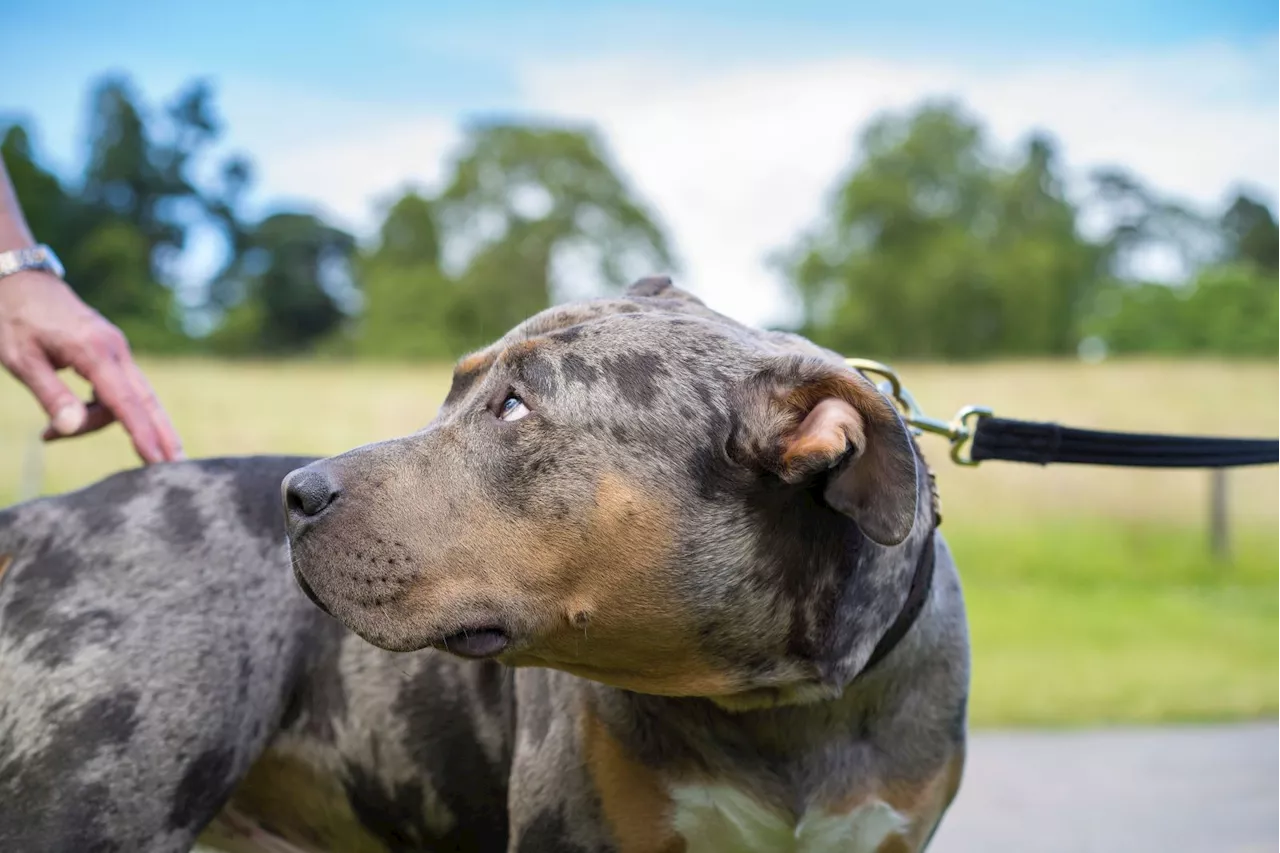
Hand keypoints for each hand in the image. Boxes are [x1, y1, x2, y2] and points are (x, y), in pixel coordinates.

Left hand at [0, 270, 182, 463]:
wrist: (19, 280)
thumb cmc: (14, 319)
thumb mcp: (21, 360)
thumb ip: (50, 395)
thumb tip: (71, 429)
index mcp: (95, 352)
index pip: (124, 402)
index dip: (142, 434)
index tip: (157, 461)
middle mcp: (116, 351)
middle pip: (147, 401)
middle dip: (163, 434)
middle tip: (179, 465)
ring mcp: (117, 351)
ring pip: (126, 399)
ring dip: (97, 422)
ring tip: (49, 435)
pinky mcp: (111, 353)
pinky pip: (117, 390)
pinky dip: (99, 410)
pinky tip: (66, 419)